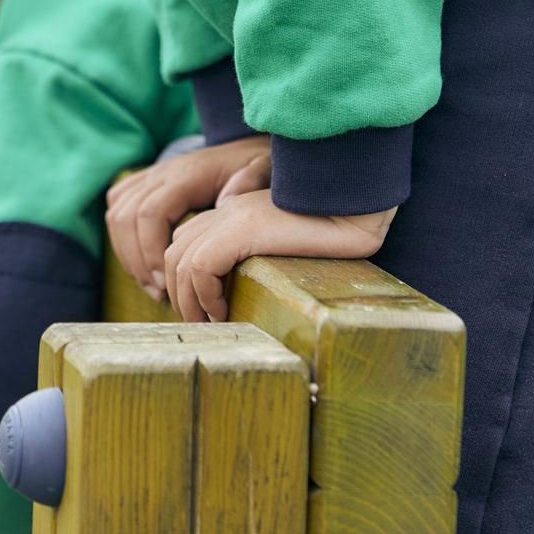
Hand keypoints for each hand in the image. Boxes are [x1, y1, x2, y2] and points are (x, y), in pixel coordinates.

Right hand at [105, 138, 271, 297]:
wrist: (242, 150)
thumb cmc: (252, 167)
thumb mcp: (260, 169)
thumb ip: (249, 182)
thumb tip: (225, 205)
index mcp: (186, 176)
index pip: (150, 213)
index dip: (151, 251)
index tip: (167, 283)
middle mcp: (161, 173)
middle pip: (126, 217)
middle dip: (137, 261)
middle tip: (159, 293)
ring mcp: (150, 176)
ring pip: (116, 215)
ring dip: (128, 255)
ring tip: (152, 287)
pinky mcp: (145, 182)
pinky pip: (116, 207)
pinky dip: (121, 239)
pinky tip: (141, 264)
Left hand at [165, 189, 397, 322]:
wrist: (357, 207)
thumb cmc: (333, 231)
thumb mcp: (284, 246)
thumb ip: (256, 254)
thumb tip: (232, 291)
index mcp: (234, 212)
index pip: (185, 245)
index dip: (185, 282)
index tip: (204, 314)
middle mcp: (227, 210)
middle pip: (175, 254)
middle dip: (180, 295)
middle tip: (202, 326)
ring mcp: (233, 216)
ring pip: (181, 261)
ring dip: (189, 301)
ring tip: (213, 324)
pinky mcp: (244, 227)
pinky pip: (201, 265)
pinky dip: (204, 294)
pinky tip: (224, 311)